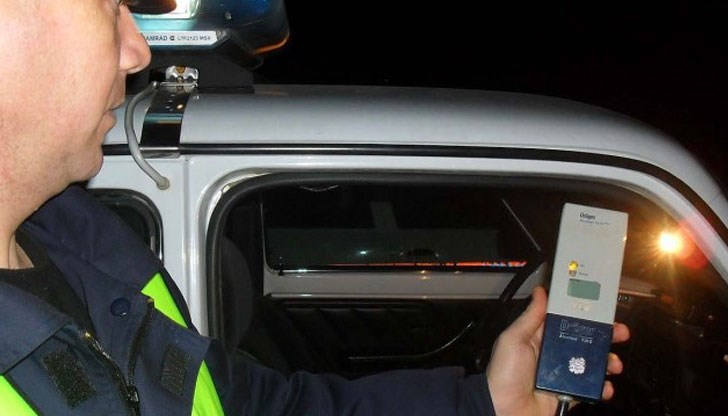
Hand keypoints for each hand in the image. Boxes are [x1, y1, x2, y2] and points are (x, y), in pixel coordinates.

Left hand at [485, 286, 629, 415]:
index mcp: (540, 337)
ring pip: (592, 364)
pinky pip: (590, 389)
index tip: (601, 308)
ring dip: (607, 361)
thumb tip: (540, 293)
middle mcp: (553, 354)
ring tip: (614, 363)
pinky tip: (605, 385)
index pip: (566, 320)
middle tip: (619, 332)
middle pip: (585, 340)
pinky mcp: (569, 393)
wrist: (505, 410)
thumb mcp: (513, 339)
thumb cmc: (503, 374)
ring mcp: (563, 374)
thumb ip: (530, 317)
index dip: (584, 314)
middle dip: (604, 336)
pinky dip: (602, 388)